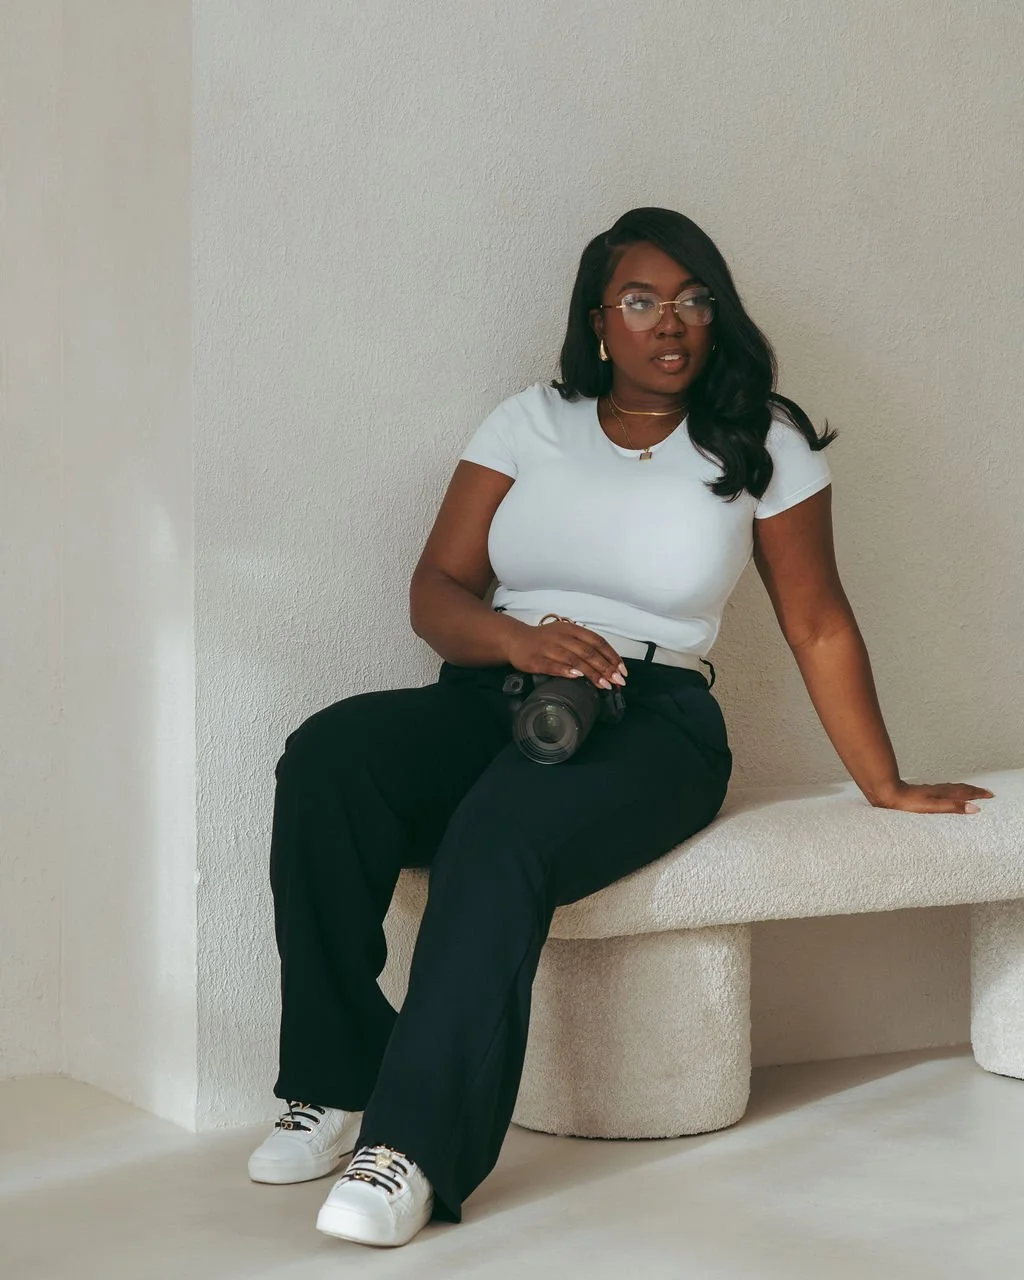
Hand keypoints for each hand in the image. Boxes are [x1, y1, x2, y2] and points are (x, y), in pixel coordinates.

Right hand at [503, 619, 627, 690]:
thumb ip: (584, 646)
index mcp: (572, 630)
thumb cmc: (545, 639)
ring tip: (604, 684)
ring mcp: (549, 648)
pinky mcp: (536, 660)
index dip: (611, 656)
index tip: (622, 670)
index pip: (597, 642)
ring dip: (591, 672)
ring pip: (574, 659)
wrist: (515, 639)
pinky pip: (553, 666)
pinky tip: (577, 677)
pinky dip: (565, 671)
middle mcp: (562, 637)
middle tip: (618, 680)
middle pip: (589, 652)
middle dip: (606, 667)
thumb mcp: (566, 635)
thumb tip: (608, 664)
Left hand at [869, 780, 994, 813]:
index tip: (990, 795)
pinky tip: (943, 794)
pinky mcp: (921, 793)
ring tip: (969, 791)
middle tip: (985, 792)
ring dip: (962, 790)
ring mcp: (929, 791)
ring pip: (950, 788)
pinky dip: (949, 792)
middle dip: (973, 790)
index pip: (965, 793)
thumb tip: (974, 808)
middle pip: (960, 789)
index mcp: (942, 793)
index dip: (978, 794)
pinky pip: (941, 791)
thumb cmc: (908, 803)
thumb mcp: (933, 807)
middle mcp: (937, 790)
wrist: (888, 794)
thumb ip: (953, 807)